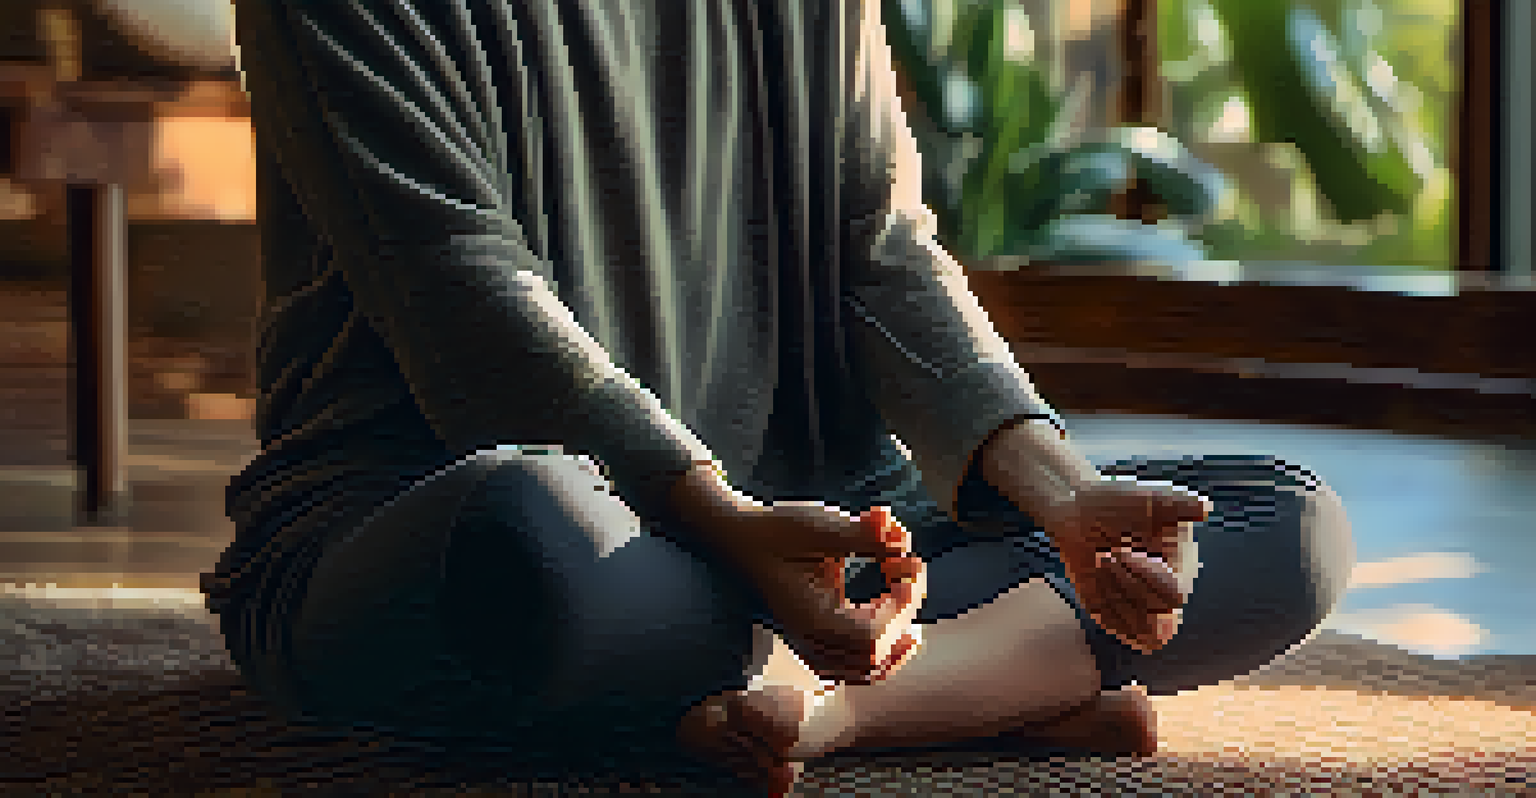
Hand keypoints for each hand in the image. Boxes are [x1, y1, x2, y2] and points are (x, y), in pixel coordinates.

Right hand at [728, 503, 927, 684]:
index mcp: (812, 620)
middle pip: (875, 656)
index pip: (873, 636)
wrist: (740, 538)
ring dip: (897, 641)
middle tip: (909, 570)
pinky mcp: (814, 639)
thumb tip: (904, 543)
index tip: (906, 567)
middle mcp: (811, 641)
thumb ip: (867, 536)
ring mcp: (810, 645)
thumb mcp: (824, 526)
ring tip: (910, 605)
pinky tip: (897, 628)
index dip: (900, 605)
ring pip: (866, 670)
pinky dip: (880, 652)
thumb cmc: (777, 529)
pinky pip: (853, 665)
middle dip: (903, 614)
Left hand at [977, 420, 1209, 652]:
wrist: (1078, 511)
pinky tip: (1095, 579)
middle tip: (1105, 554)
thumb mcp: (1148, 497)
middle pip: (1158, 618)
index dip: (1146, 576)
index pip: (1174, 594)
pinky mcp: (1118, 617)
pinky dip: (1102, 607)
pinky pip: (1118, 631)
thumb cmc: (1117, 502)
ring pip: (1141, 632)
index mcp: (1183, 567)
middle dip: (1126, 585)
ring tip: (1099, 563)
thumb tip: (1204, 509)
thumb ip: (1178, 503)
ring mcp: (1144, 608)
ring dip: (1113, 596)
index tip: (1119, 548)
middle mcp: (1168, 594)